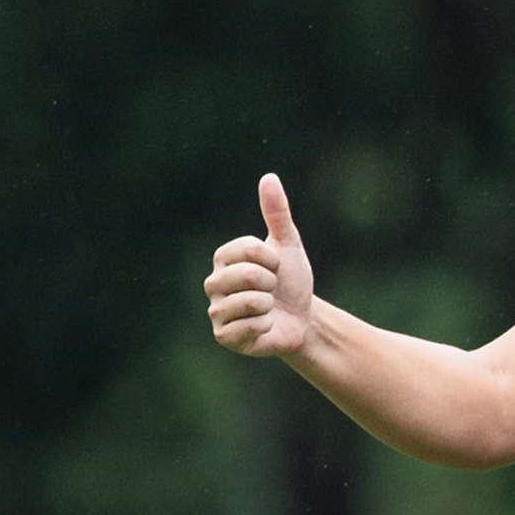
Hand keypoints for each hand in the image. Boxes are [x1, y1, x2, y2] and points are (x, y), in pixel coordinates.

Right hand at [204, 173, 314, 357]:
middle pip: (250, 276)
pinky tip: (263, 327)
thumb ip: (277, 212)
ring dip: (270, 306)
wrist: (302, 319)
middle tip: (272, 291)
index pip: (251, 250)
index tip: (275, 268)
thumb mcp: (288, 245)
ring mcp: (216, 311)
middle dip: (272, 284)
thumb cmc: (291, 282)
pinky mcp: (223, 336)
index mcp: (223, 258)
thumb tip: (269, 177)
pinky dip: (266, 326)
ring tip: (267, 309)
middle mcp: (213, 283)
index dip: (273, 260)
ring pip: (251, 302)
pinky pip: (251, 326)